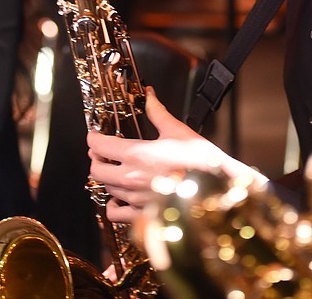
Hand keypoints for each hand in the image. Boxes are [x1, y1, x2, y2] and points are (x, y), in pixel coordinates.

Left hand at [87, 90, 267, 223]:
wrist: (218, 189)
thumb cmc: (202, 161)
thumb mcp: (178, 131)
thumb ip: (158, 112)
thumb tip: (149, 94)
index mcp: (138, 154)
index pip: (99, 146)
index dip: (93, 138)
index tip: (95, 135)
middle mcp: (132, 178)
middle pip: (96, 169)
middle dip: (96, 158)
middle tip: (102, 152)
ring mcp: (135, 199)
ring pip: (106, 188)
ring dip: (107, 178)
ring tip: (115, 171)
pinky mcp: (142, 216)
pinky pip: (115, 213)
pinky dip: (113, 204)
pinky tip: (120, 197)